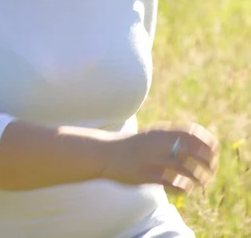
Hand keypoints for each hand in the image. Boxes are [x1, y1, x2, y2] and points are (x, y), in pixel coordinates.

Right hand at [102, 123, 218, 193]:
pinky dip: (183, 189)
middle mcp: (160, 144)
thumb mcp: (153, 135)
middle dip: (207, 162)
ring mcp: (154, 160)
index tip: (213, 151)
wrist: (107, 152)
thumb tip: (196, 140)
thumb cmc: (134, 145)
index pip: (193, 133)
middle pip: (193, 151)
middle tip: (211, 169)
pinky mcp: (147, 176)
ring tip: (201, 183)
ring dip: (198, 178)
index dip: (207, 142)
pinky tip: (185, 190)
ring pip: (186, 170)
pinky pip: (172, 184)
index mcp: (162, 132)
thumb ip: (172, 136)